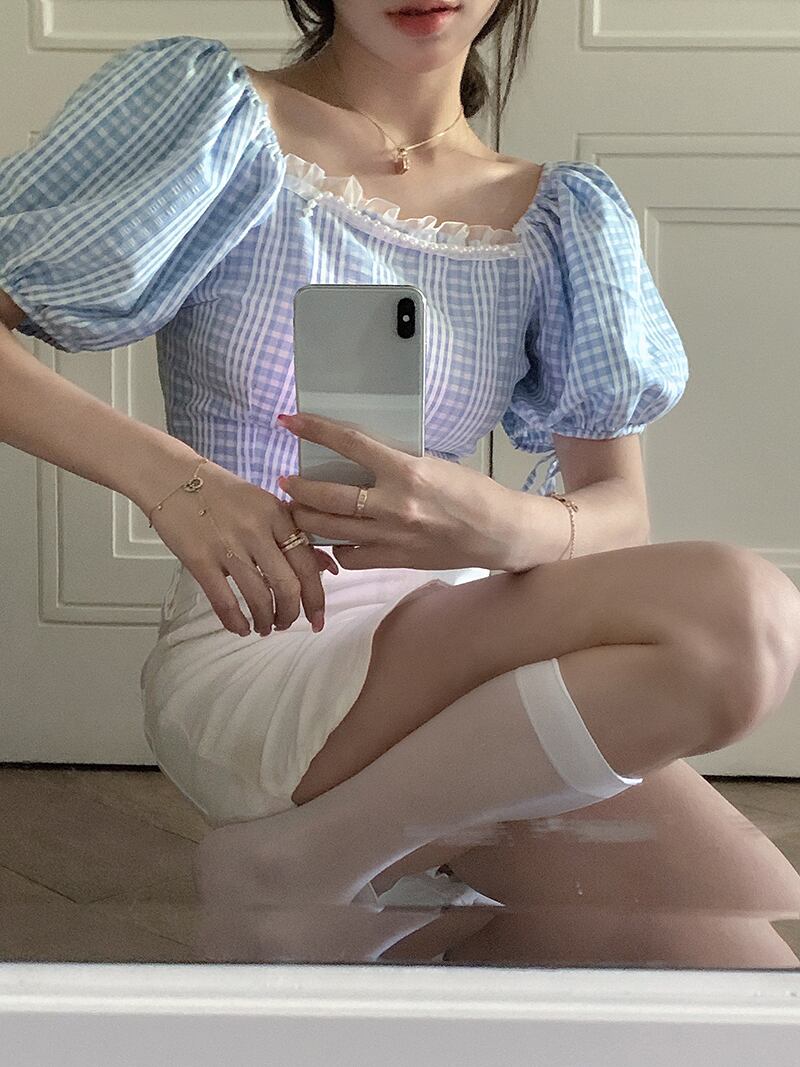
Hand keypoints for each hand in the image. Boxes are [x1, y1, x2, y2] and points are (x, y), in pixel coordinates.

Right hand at [148, 457, 338, 636]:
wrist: (172, 477)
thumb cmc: (222, 493)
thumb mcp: (265, 504)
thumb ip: (295, 534)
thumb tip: (326, 567)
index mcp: (277, 515)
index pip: (307, 564)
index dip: (316, 598)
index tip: (317, 618)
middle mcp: (256, 530)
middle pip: (287, 586)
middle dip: (291, 614)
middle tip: (286, 623)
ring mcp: (227, 546)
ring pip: (258, 597)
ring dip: (265, 620)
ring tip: (264, 627)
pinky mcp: (200, 559)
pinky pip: (224, 601)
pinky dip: (235, 621)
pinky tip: (240, 627)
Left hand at [276, 412, 514, 570]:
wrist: (498, 532)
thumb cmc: (471, 492)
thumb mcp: (433, 465)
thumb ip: (396, 464)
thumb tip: (360, 458)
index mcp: (406, 471)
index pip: (349, 444)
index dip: (314, 430)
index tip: (289, 422)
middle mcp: (394, 504)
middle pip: (327, 497)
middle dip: (298, 487)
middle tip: (285, 480)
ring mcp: (392, 536)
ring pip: (330, 529)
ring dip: (305, 518)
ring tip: (296, 509)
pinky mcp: (395, 559)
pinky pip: (351, 557)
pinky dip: (336, 548)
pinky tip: (334, 539)